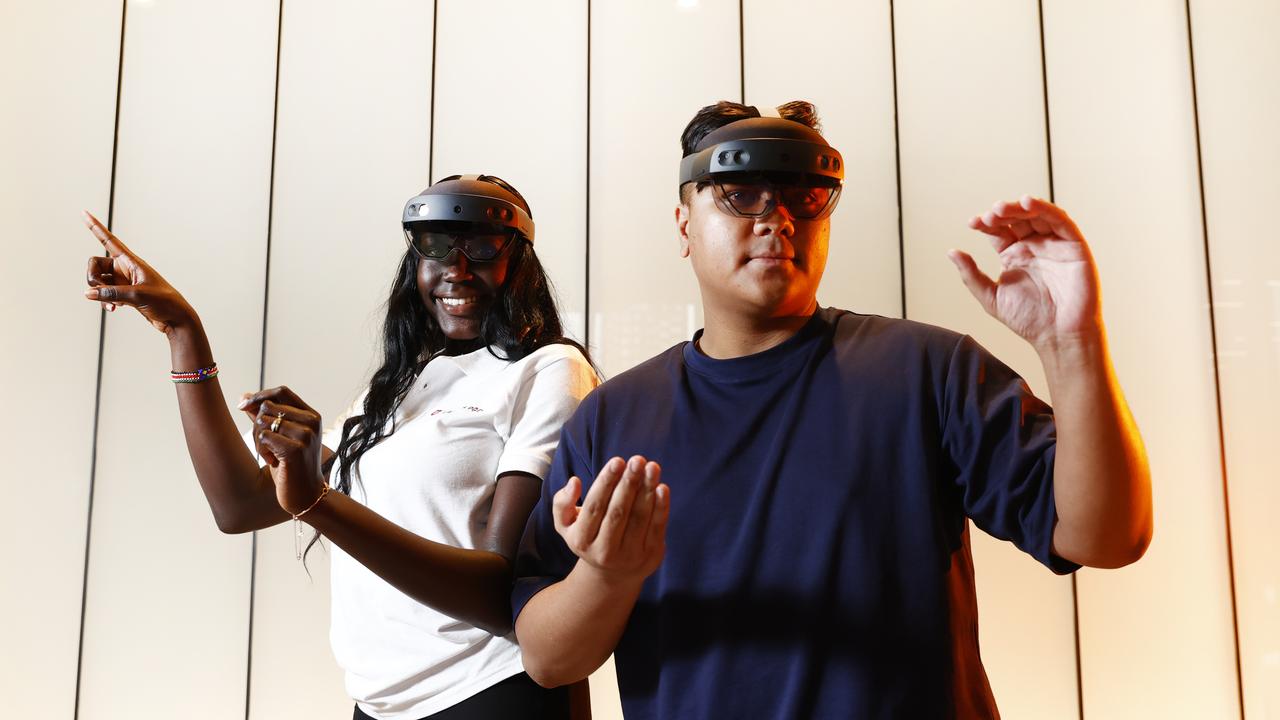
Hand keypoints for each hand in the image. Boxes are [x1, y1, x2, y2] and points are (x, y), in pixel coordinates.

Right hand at [81, 210, 197, 334]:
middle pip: (95, 264)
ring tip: (112, 305)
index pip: (109, 240)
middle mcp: (125, 268)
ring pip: (98, 281)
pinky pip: (104, 294)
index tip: (84, 212)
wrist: (176, 318)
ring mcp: (123, 281)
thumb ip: (111, 293)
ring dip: (99, 293)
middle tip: (100, 290)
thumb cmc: (164, 302)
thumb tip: (88, 293)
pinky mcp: (124, 294)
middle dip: (92, 277)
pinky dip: (104, 301)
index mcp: (132, 261)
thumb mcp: (137, 296)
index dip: (96, 227)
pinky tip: (114, 309)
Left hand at [239, 386, 326, 514]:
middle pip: (268, 406)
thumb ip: (266, 416)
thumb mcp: (280, 438)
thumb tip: (244, 396)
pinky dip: (262, 450)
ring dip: (258, 440)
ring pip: (263, 421)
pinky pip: (264, 437)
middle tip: (264, 445)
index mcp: (311, 415)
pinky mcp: (296, 448)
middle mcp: (312, 421)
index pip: (282, 391)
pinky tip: (273, 462)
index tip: (242, 405)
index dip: (260, 395)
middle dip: (257, 425)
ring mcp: (306, 434)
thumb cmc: (291, 468)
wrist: (306, 496)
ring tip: (271, 455)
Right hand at [553, 455, 668, 584]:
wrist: (612, 575)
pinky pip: (657, 528)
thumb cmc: (588, 538)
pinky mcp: (650, 556)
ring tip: (652, 466)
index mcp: (581, 540)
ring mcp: (629, 555)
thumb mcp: (566, 525)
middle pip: (618, 512)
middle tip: (637, 460)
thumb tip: (574, 482)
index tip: (617, 461)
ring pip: (639, 518)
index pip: (594, 507)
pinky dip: (661, 507)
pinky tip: (661, 487)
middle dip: (629, 483)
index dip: (606, 483)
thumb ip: (562, 503)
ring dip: (647, 490)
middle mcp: (604, 551)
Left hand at [949, 196, 1101, 349]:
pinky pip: (1061, 221)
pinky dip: (1046, 209)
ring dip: (1020, 207)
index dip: (986, 223)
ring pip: (1037, 215)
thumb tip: (951, 252)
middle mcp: (1033, 246)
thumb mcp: (991, 297)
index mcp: (1013, 255)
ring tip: (1004, 208)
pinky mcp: (1074, 246)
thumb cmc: (1028, 320)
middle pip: (1016, 219)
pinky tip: (1029, 203)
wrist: (1058, 336)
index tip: (972, 223)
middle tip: (990, 214)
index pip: (998, 230)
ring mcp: (1054, 245)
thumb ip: (971, 275)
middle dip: (1002, 212)